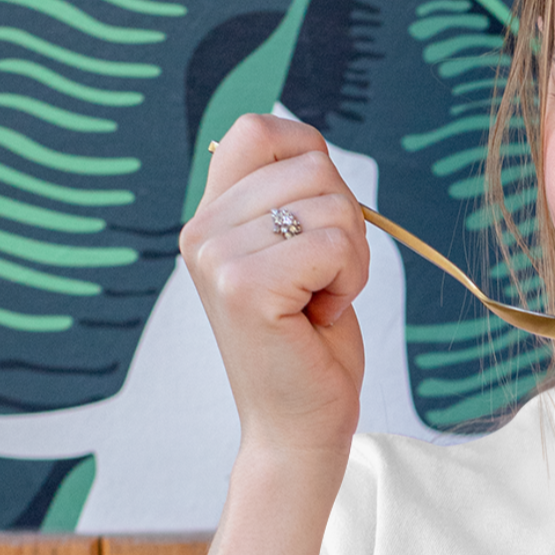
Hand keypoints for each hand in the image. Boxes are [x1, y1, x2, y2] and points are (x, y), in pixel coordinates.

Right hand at [181, 114, 369, 462]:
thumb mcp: (299, 254)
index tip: (322, 220)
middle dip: (347, 222)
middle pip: (312, 164)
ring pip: (332, 205)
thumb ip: (292, 198)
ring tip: (321, 299)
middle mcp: (202, 229)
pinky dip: (349, 281)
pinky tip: (322, 314)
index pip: (259, 129)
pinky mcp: (244, 287)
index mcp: (212, 216)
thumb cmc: (310, 343)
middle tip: (325, 279)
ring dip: (352, 257)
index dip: (312, 156)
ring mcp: (216, 256)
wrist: (298, 425)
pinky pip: (333, 245)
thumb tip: (312, 147)